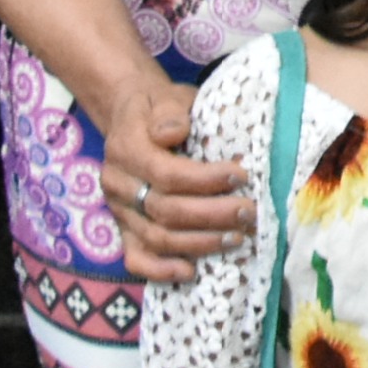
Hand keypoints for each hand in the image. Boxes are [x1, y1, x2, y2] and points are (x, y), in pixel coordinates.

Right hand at [89, 76, 249, 283]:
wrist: (129, 118)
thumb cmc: (159, 107)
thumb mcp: (166, 96)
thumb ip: (170, 112)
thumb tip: (174, 132)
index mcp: (127, 149)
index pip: (167, 174)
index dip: (206, 180)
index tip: (242, 177)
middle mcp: (118, 184)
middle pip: (165, 211)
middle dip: (212, 215)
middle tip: (249, 212)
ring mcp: (119, 211)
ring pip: (156, 238)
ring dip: (200, 243)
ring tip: (238, 237)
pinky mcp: (123, 230)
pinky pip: (135, 259)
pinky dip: (161, 270)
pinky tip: (191, 271)